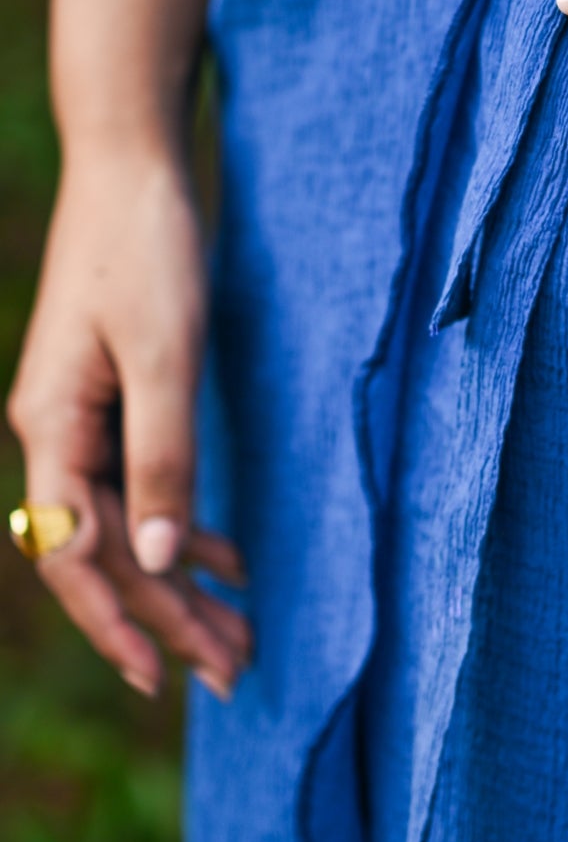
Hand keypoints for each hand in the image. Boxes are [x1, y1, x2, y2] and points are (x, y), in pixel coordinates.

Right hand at [6, 145, 250, 698]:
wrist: (131, 163)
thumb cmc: (147, 247)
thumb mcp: (168, 353)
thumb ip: (164, 457)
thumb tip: (165, 561)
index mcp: (53, 427)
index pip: (78, 554)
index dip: (120, 620)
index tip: (164, 678)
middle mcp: (55, 431)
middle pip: (108, 550)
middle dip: (167, 615)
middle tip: (232, 673)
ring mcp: (81, 416)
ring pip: (129, 523)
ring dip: (181, 579)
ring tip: (239, 633)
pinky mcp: (112, 396)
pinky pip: (140, 484)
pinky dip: (185, 522)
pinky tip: (228, 556)